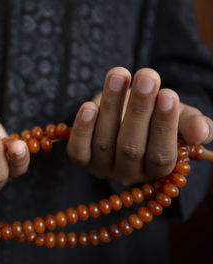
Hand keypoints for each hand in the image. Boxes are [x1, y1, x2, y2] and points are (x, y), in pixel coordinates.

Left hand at [67, 67, 212, 185]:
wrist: (125, 112)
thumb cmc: (157, 115)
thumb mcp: (180, 118)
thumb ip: (193, 125)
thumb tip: (200, 133)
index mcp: (158, 170)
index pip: (161, 156)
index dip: (164, 126)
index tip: (168, 94)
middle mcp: (129, 174)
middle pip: (131, 148)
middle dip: (139, 110)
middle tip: (147, 76)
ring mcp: (103, 168)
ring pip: (104, 142)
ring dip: (111, 106)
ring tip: (119, 75)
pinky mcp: (82, 159)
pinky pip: (78, 150)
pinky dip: (82, 129)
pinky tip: (88, 106)